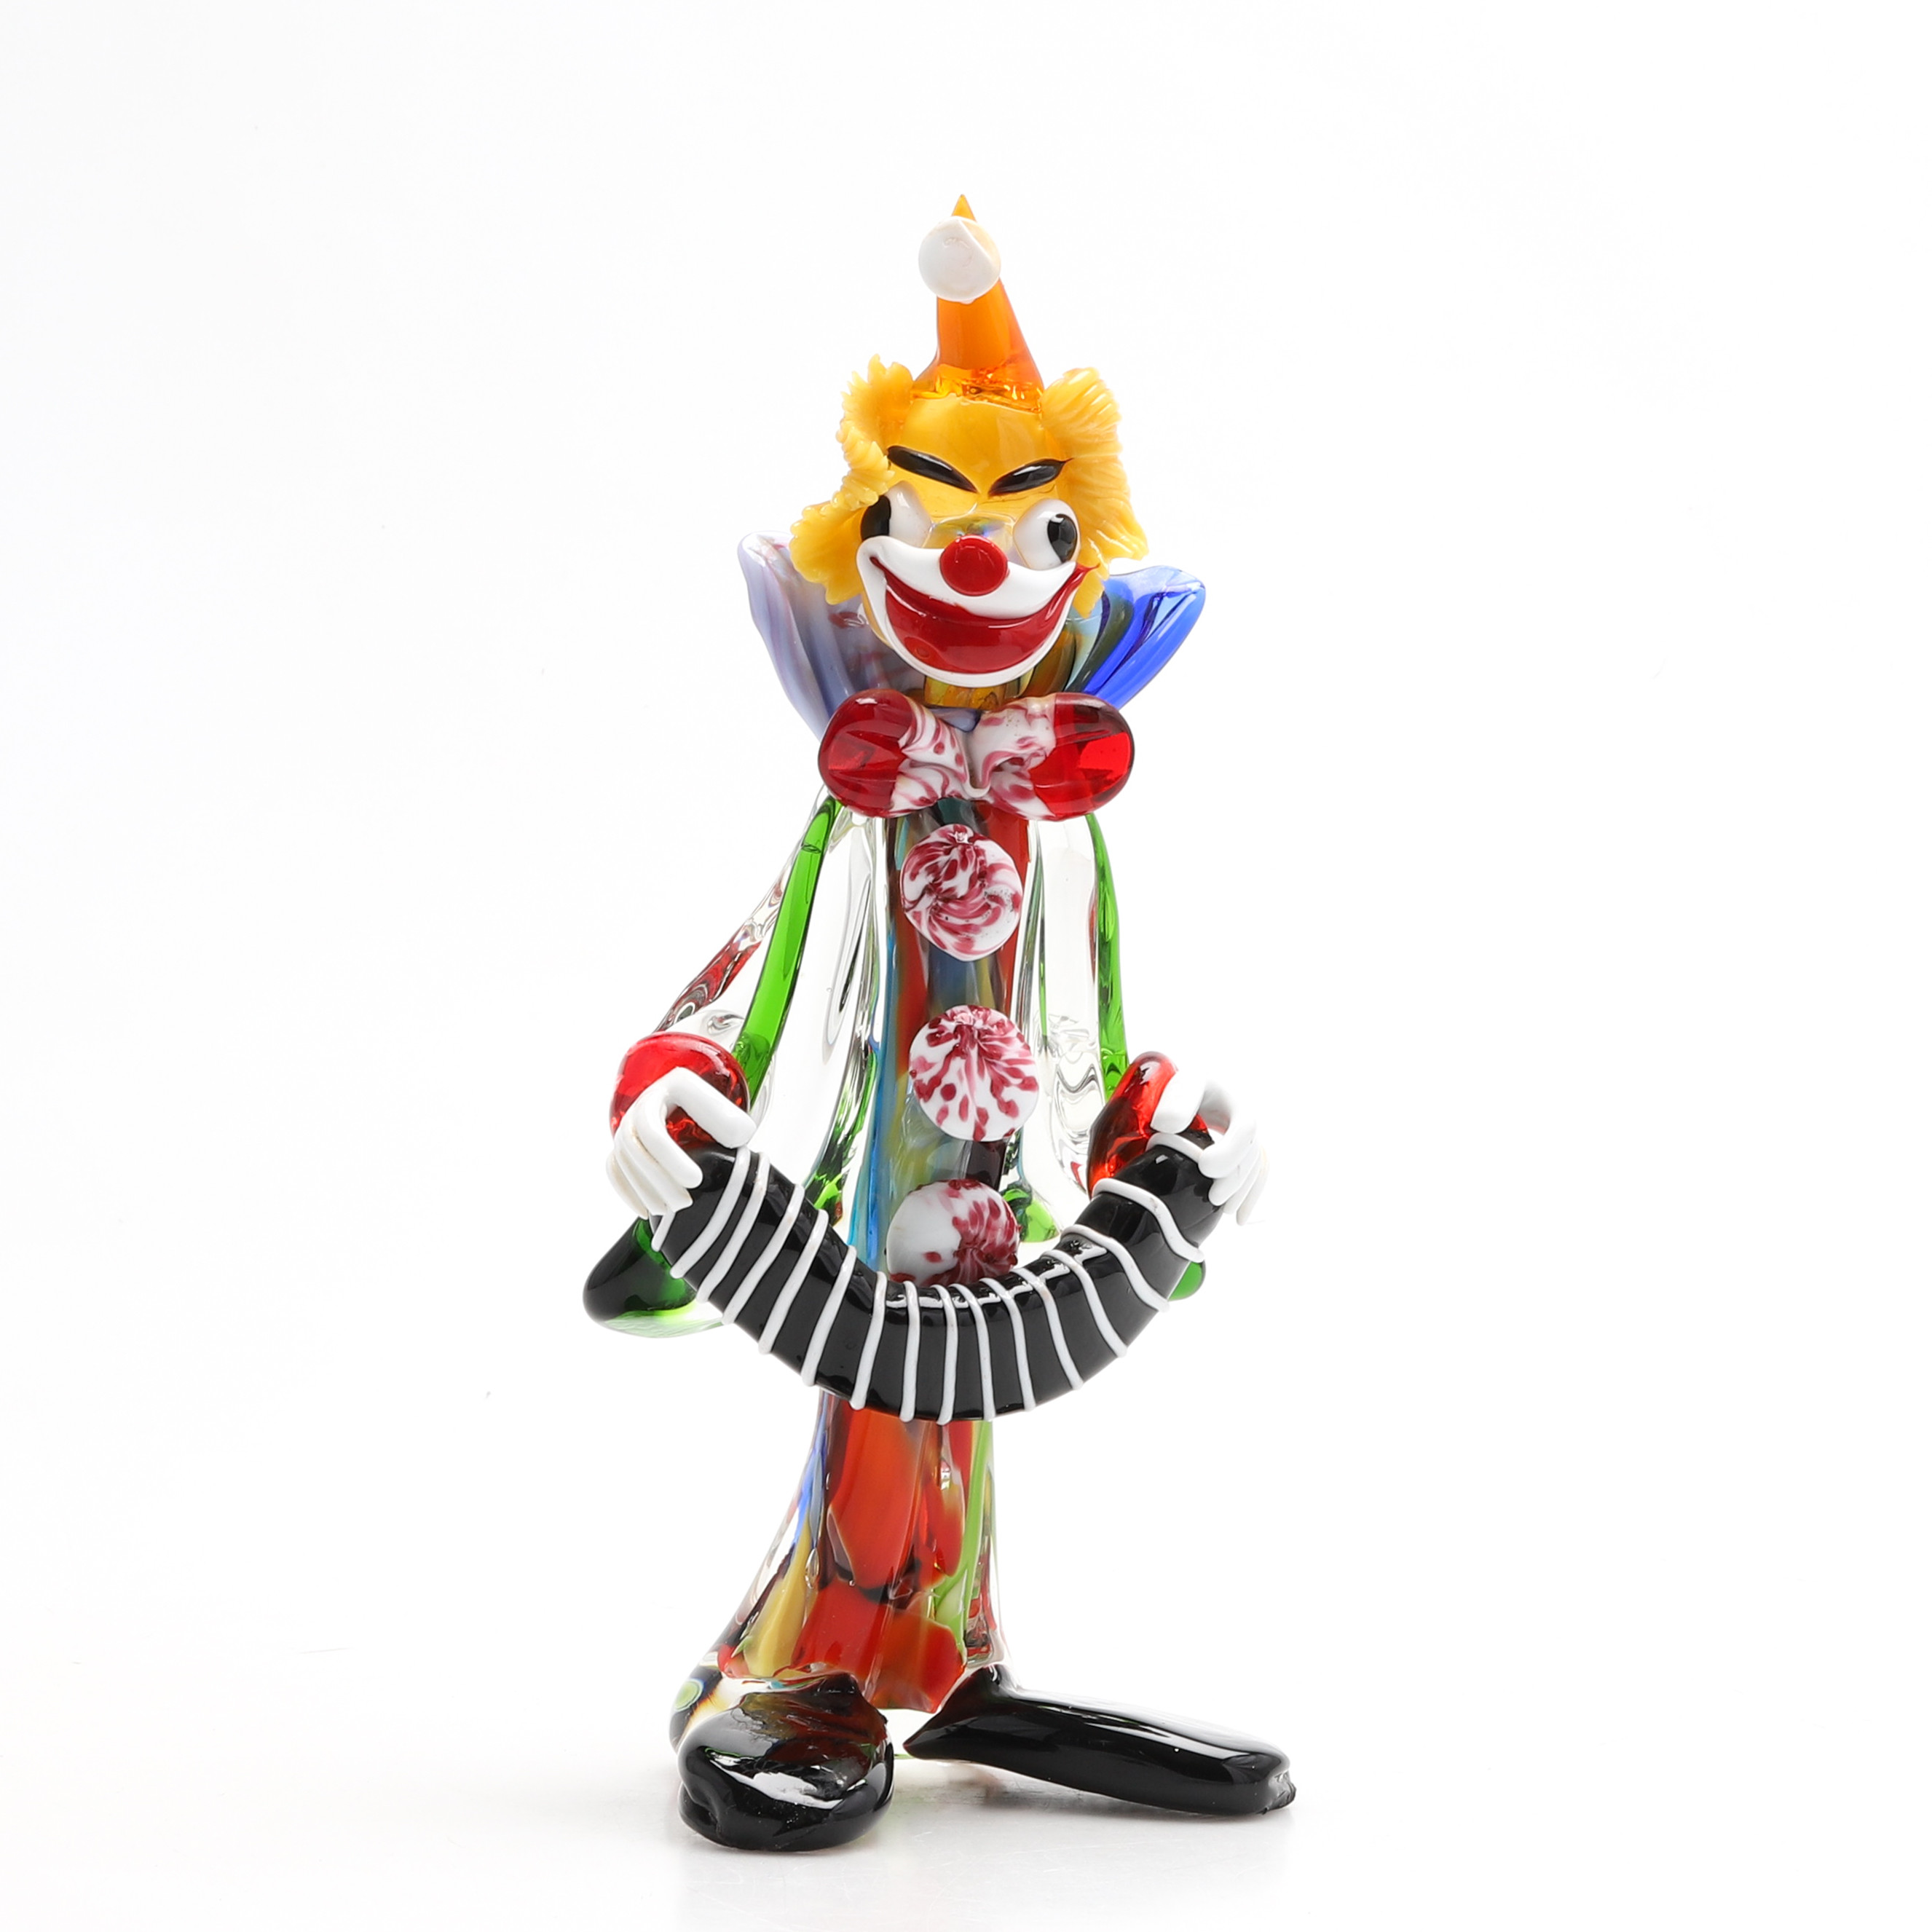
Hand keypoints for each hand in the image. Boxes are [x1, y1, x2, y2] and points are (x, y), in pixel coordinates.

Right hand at [606, 1068, 755, 1219]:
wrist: (703, 1105)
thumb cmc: (719, 1111)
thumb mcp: (730, 1110)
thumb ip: (733, 1122)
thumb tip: (736, 1138)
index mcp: (669, 1089)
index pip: (654, 1128)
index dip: (670, 1157)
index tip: (695, 1180)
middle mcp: (643, 1104)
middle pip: (634, 1146)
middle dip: (657, 1179)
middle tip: (684, 1202)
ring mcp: (631, 1125)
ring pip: (623, 1161)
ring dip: (644, 1190)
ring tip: (670, 1210)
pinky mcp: (625, 1146)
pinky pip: (614, 1169)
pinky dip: (627, 1191)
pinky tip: (645, 1211)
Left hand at [1151, 1069, 1268, 1224]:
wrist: (1177, 1094)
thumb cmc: (1177, 1086)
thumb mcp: (1177, 1086)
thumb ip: (1175, 1101)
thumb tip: (1166, 1125)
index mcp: (1232, 1100)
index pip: (1245, 1127)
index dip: (1231, 1151)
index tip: (1206, 1167)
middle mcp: (1245, 1119)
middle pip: (1252, 1153)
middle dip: (1235, 1178)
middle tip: (1213, 1197)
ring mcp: (1245, 1138)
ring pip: (1254, 1168)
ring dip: (1241, 1191)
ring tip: (1223, 1211)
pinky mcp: (1240, 1152)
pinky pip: (1254, 1175)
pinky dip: (1248, 1196)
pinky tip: (1239, 1216)